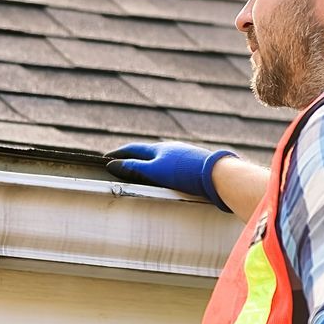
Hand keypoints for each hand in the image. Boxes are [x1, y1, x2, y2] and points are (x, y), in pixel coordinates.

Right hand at [104, 142, 237, 211]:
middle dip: (133, 156)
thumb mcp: (154, 171)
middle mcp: (170, 148)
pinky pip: (172, 164)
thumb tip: (112, 165)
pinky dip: (161, 168)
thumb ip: (134, 168)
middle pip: (147, 151)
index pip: (133, 149)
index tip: (106, 157)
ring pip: (161, 157)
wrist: (216, 174)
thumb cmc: (184, 172)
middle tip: (121, 162)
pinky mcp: (193, 163)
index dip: (118, 153)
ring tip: (141, 170)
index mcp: (158, 149)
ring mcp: (183, 155)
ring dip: (148, 162)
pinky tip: (166, 175)